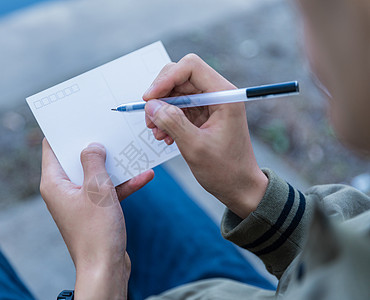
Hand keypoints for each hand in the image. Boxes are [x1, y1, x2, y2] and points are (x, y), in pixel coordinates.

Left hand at [40, 139, 153, 298]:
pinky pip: (108, 191)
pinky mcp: (95, 211)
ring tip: (132, 148)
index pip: (52, 148)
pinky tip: (145, 175)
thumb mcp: (97, 189)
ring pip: (96, 175)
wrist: (106, 268)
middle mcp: (64, 190)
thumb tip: (93, 146)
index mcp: (54, 183)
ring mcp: (80, 201)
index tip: (78, 116)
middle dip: (96, 145)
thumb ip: (93, 161)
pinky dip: (124, 184)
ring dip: (115, 165)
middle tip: (109, 127)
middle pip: (77, 159)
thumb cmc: (96, 230)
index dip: (64, 131)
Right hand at [143, 54, 267, 218]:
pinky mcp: (202, 114)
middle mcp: (217, 94)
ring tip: (156, 132)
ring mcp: (209, 103)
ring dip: (161, 109)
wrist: (239, 187)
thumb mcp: (195, 147)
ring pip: (176, 91)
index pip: (191, 67)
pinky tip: (165, 136)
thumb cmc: (225, 170)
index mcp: (224, 95)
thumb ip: (172, 122)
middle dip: (160, 95)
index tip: (149, 98)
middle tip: (149, 119)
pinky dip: (167, 118)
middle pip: (180, 76)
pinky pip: (178, 106)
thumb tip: (151, 105)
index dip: (166, 78)